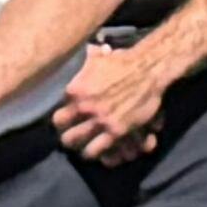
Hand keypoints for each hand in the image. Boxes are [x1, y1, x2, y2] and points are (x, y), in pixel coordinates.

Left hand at [51, 42, 172, 166]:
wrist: (148, 69)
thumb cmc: (124, 62)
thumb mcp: (98, 59)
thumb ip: (86, 61)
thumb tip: (85, 51)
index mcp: (75, 92)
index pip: (58, 117)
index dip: (63, 123)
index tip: (69, 125)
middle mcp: (83, 108)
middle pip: (65, 134)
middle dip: (69, 139)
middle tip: (77, 140)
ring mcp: (100, 121)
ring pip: (78, 145)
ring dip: (82, 148)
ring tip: (87, 148)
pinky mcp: (116, 131)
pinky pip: (98, 149)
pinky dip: (99, 154)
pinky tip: (103, 154)